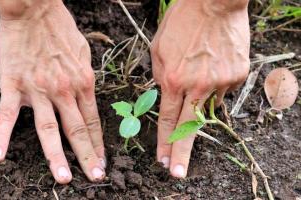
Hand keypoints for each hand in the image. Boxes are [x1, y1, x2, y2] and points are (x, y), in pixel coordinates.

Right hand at [0, 0, 104, 182]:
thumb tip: (89, 93)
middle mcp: (64, 91)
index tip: (103, 161)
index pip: (92, 121)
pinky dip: (1, 136)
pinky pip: (7, 115)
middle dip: (87, 156)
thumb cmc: (60, 28)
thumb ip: (87, 77)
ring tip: (62, 178)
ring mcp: (38, 90)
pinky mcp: (14, 85)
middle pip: (76, 130)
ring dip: (56, 156)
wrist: (34, 10)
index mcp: (83, 83)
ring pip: (48, 129)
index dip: (98, 144)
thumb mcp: (84, 52)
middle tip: (95, 178)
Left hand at [151, 0, 249, 177]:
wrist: (214, 2)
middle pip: (188, 128)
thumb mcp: (158, 49)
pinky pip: (223, 89)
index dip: (164, 143)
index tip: (163, 160)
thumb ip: (160, 77)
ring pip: (208, 104)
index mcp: (173, 80)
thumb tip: (165, 96)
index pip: (167, 120)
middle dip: (181, 153)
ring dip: (201, 97)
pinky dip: (215, 83)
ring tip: (199, 72)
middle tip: (177, 172)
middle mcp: (197, 86)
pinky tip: (212, 64)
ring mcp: (220, 82)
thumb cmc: (181, 22)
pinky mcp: (237, 75)